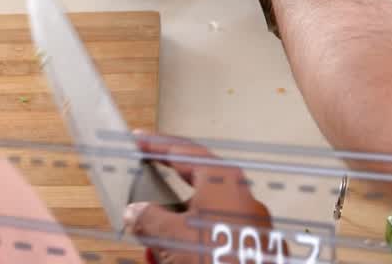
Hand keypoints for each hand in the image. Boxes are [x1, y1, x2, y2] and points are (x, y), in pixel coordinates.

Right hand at [124, 131, 277, 263]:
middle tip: (142, 206)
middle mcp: (241, 195)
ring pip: (202, 219)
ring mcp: (251, 223)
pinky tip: (175, 261)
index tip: (139, 139)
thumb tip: (136, 212)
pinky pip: (216, 237)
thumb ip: (148, 219)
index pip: (183, 151)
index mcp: (222, 179)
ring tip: (157, 253)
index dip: (156, 145)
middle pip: (193, 188)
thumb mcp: (170, 237)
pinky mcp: (255, 247)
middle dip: (163, 205)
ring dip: (176, 234)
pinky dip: (194, 246)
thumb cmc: (217, 258)